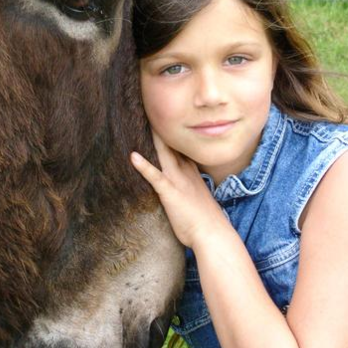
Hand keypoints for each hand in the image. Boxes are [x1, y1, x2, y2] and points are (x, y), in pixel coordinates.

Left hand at [130, 133, 229, 248]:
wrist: (214, 235)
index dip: (172, 135)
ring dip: (153, 139)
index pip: (181, 148)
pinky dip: (144, 166)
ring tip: (142, 122)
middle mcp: (186, 172)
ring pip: (163, 154)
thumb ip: (191, 190)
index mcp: (192, 173)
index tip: (165, 122)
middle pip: (172, 145)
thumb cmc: (206, 223)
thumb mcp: (199, 200)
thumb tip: (185, 190)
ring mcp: (178, 181)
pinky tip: (133, 156)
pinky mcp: (171, 193)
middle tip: (152, 112)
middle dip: (162, 129)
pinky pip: (155, 176)